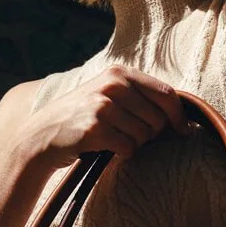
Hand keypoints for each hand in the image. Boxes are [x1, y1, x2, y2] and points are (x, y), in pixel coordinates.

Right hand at [27, 65, 190, 168]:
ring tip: (114, 139)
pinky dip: (122, 153)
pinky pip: (128, 148)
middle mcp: (113, 84)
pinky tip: (106, 148)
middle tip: (130, 137)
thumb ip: (139, 95)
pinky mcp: (95, 127)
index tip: (183, 131)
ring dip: (133, 144)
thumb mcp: (109, 94)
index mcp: (120, 72)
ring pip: (144, 135)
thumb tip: (181, 112)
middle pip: (158, 119)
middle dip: (151, 135)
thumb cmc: (83, 118)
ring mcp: (103, 105)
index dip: (179, 116)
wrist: (42, 135)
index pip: (166, 94)